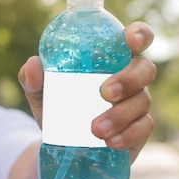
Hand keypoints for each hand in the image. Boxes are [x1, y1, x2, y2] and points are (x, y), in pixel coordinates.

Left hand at [18, 21, 156, 163]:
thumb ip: (32, 78)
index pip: (135, 39)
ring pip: (143, 101)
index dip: (139, 34)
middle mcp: (130, 77)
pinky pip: (144, 128)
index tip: (131, 40)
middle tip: (104, 93)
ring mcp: (137, 103)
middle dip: (129, 79)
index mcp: (110, 59)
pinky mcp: (139, 129)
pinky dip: (128, 135)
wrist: (60, 143)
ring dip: (120, 114)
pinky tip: (110, 142)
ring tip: (95, 129)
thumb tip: (33, 64)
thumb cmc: (56, 105)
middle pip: (146, 68)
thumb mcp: (40, 92)